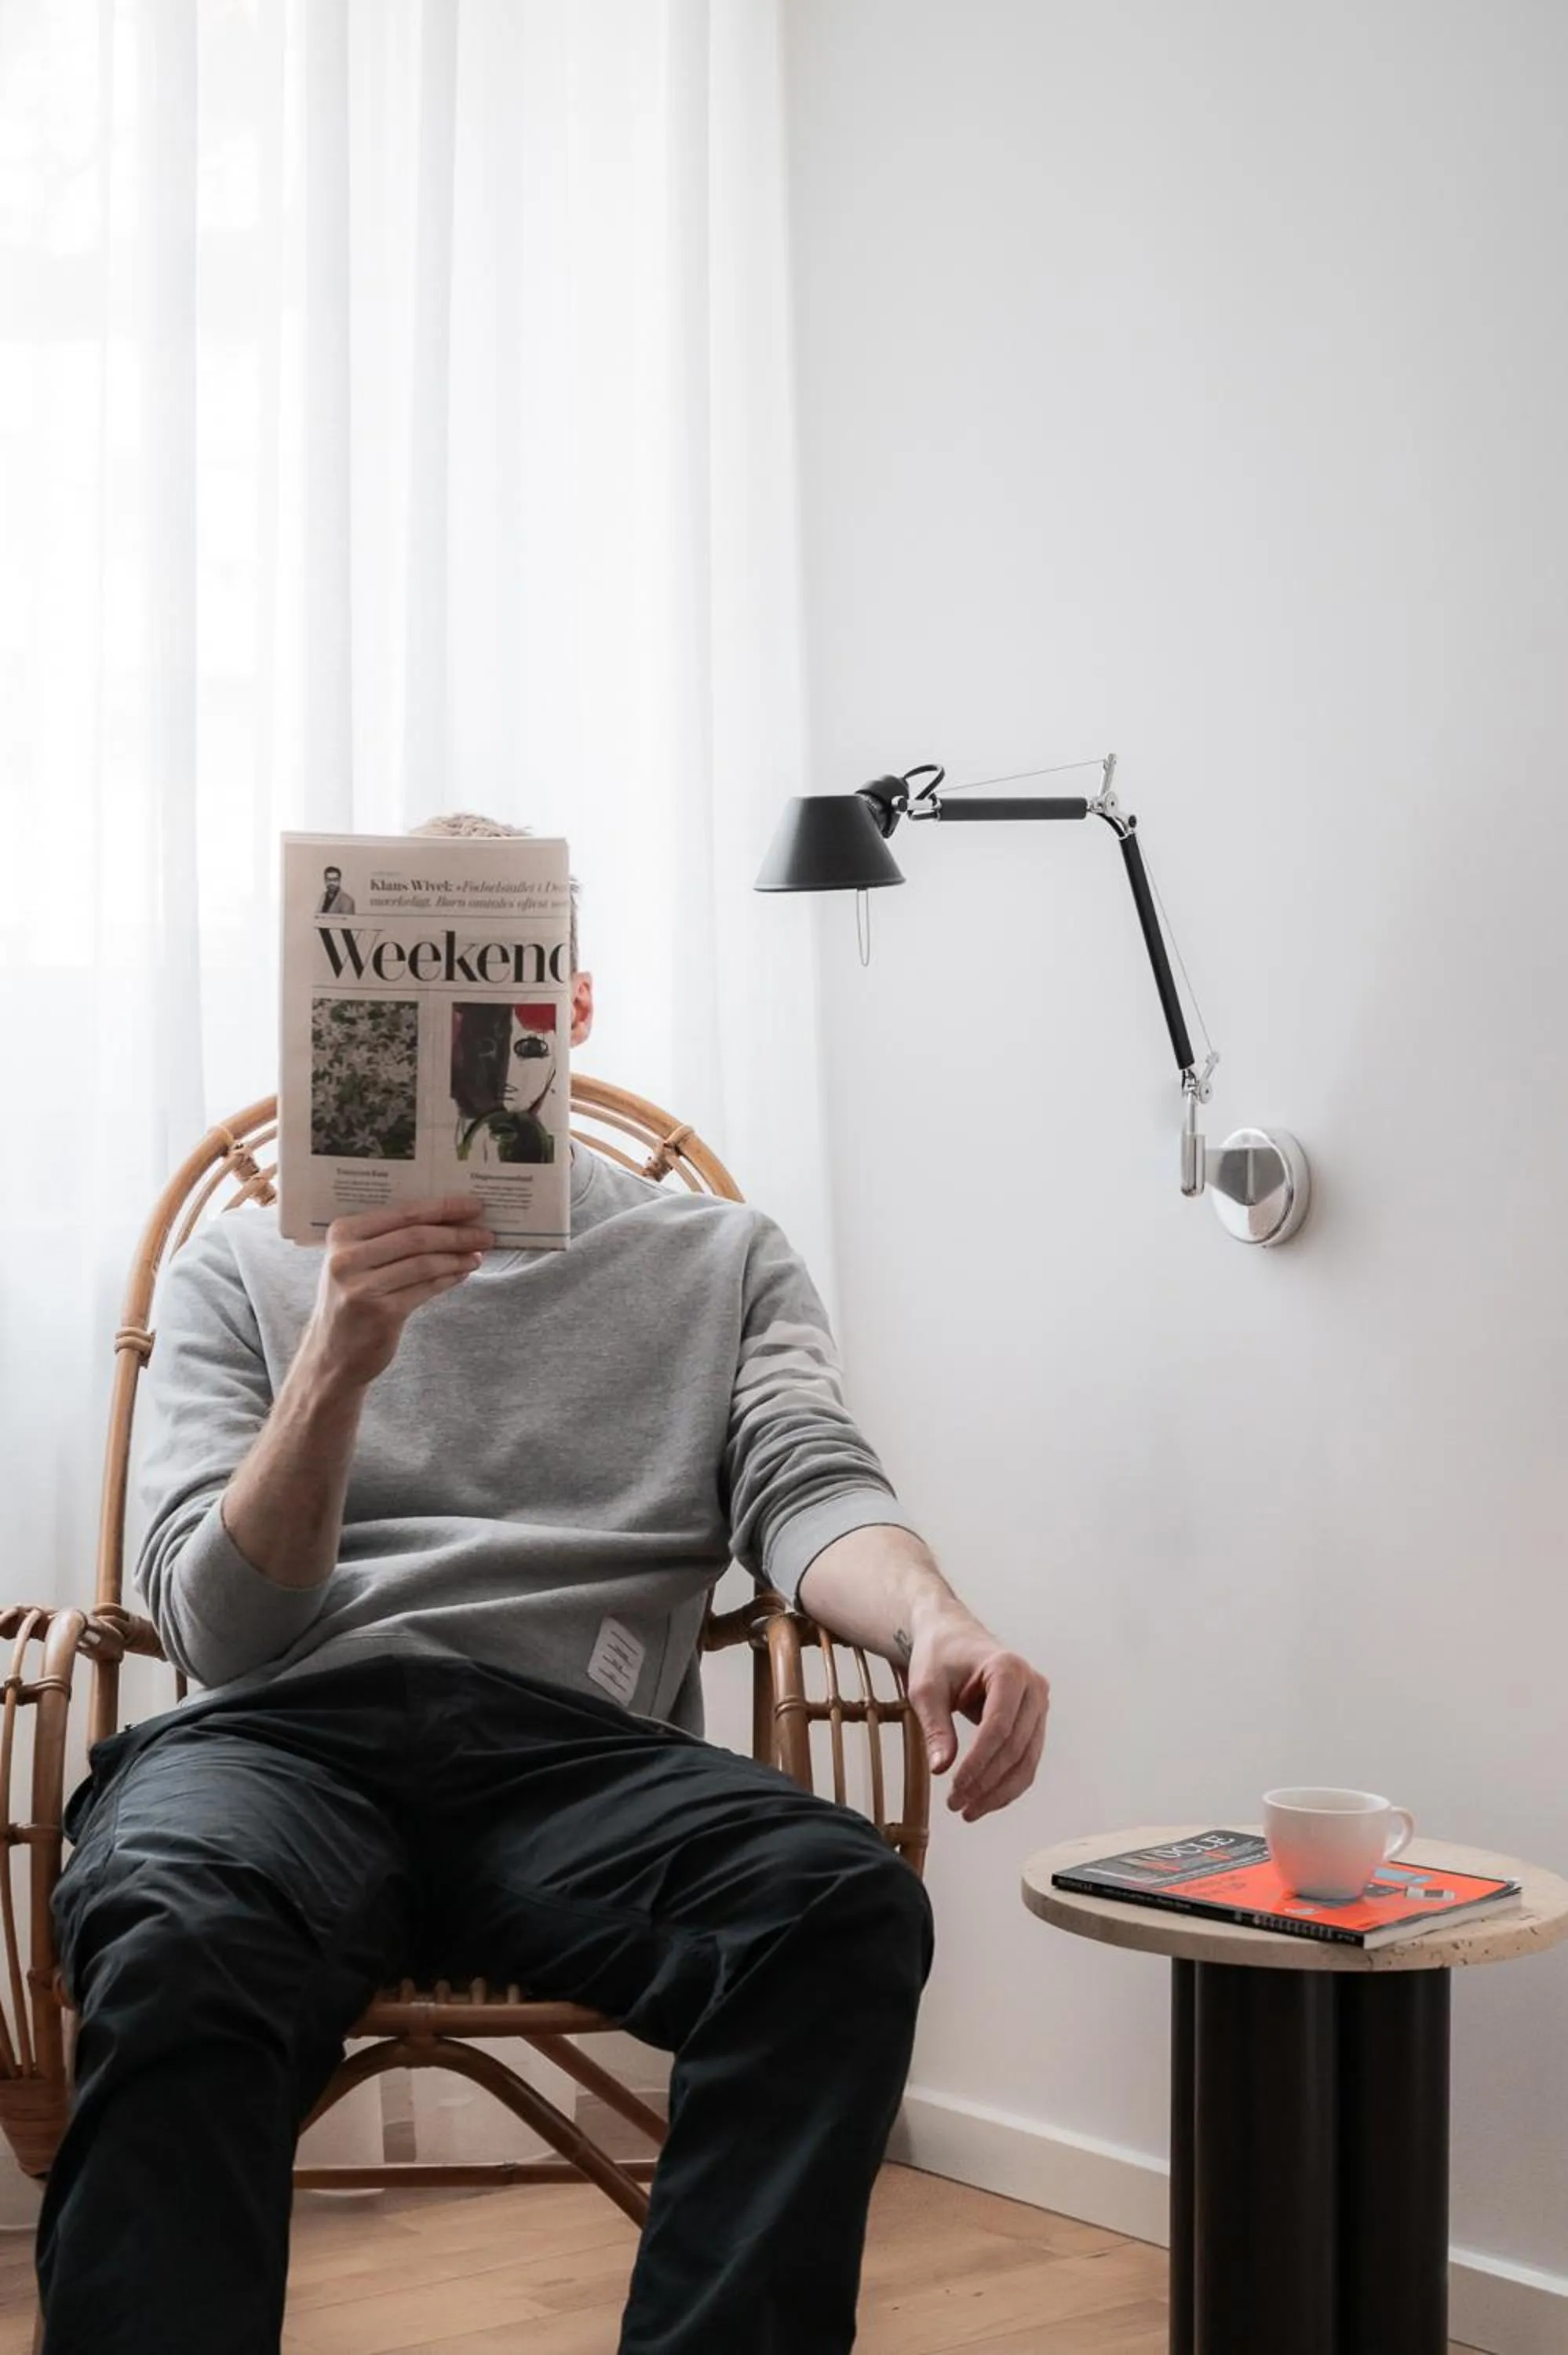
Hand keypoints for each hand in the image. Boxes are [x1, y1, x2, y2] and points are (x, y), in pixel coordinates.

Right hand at [304, 1196, 493, 1388]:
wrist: (332, 1354)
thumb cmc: (352, 1299)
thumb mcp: (357, 1262)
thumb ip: (390, 1239)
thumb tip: (449, 1219)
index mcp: (342, 1233)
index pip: (403, 1212)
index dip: (443, 1208)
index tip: (474, 1205)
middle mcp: (348, 1257)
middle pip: (416, 1236)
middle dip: (457, 1234)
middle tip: (486, 1234)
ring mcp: (363, 1286)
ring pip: (425, 1263)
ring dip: (458, 1258)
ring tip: (478, 1254)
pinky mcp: (382, 1313)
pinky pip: (426, 1289)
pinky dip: (449, 1279)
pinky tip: (463, 1273)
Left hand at [904, 1610, 1049, 1822]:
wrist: (952, 1635)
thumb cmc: (938, 1656)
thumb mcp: (927, 1689)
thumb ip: (936, 1727)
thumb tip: (941, 1768)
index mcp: (1008, 1669)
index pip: (998, 1727)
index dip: (978, 1764)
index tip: (955, 1789)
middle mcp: (1033, 1685)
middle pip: (1015, 1747)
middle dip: (986, 1782)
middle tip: (956, 1806)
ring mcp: (1039, 1703)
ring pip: (1026, 1759)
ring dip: (999, 1791)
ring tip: (968, 1811)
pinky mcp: (1035, 1719)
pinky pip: (1027, 1758)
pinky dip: (1007, 1783)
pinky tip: (985, 1800)